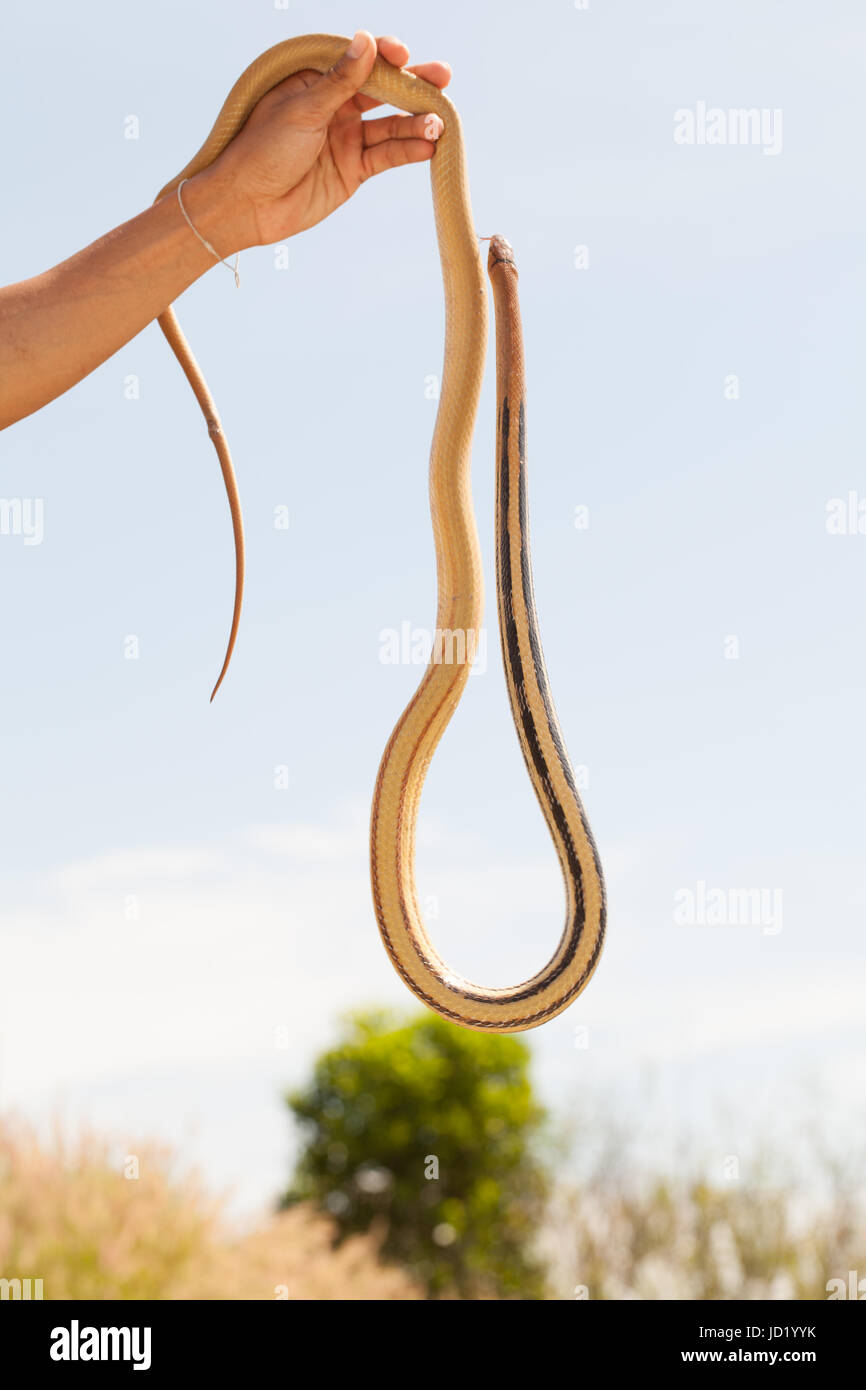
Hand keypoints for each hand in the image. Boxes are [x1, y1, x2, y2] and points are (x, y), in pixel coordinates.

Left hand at [193, 32, 451, 251]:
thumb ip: (340, 81)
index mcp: (315, 81)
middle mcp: (334, 106)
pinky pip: (386, 156)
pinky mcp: (353, 170)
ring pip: (390, 125)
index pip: (358, 60)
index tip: (403, 55)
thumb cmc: (261, 150)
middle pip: (382, 90)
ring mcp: (345, 138)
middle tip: (442, 78)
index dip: (384, 56)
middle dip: (413, 85)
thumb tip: (367, 41)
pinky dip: (408, 152)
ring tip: (439, 123)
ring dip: (415, 123)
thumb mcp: (302, 109)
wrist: (246, 206)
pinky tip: (428, 148)